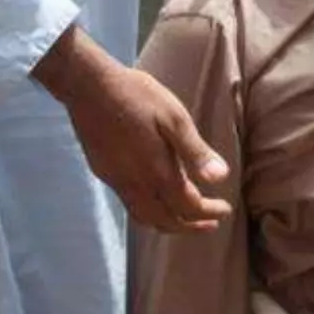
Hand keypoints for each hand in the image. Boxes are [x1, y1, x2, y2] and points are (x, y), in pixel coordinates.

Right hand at [39, 27, 232, 233]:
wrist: (89, 87)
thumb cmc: (137, 96)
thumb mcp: (174, 118)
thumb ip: (195, 151)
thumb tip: (221, 178)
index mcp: (157, 171)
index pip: (187, 206)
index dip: (209, 213)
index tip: (225, 210)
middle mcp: (136, 184)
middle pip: (166, 221)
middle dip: (191, 226)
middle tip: (211, 223)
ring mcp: (117, 181)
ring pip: (145, 218)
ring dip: (169, 224)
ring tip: (186, 220)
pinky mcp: (105, 173)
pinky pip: (130, 206)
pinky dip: (150, 213)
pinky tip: (156, 198)